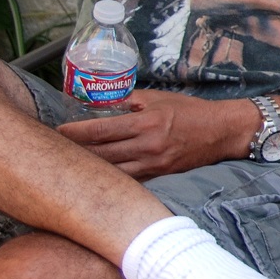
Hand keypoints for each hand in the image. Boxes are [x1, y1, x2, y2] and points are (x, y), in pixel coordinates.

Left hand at [58, 89, 252, 179]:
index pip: (101, 130)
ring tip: (72, 166)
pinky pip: (130, 180)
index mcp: (146, 122)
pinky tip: (98, 178)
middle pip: (101, 154)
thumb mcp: (160, 98)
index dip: (75, 132)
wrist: (223, 131)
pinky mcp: (160, 175)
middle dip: (76, 152)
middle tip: (56, 150)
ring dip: (90, 169)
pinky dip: (112, 179)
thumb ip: (131, 100)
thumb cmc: (191, 111)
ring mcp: (154, 164)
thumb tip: (104, 101)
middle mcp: (148, 145)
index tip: (58, 131)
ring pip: (112, 172)